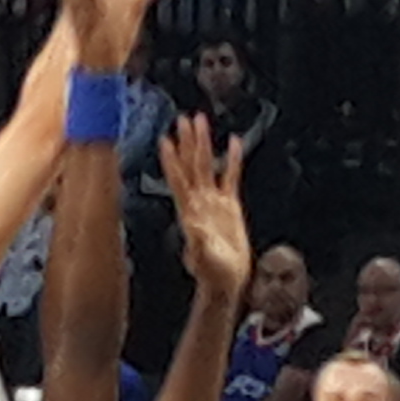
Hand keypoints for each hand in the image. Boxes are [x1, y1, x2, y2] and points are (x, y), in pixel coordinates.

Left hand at [161, 116, 250, 293]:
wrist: (226, 281)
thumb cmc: (213, 273)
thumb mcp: (203, 257)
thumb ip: (197, 241)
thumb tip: (191, 223)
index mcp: (190, 211)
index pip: (179, 179)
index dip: (172, 160)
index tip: (166, 139)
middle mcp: (199, 202)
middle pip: (192, 165)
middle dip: (188, 142)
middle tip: (185, 118)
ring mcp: (213, 202)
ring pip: (207, 165)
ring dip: (203, 144)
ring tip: (201, 120)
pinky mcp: (230, 206)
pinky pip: (231, 177)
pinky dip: (232, 159)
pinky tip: (233, 142)